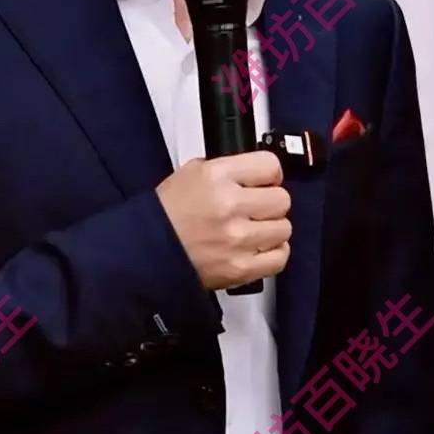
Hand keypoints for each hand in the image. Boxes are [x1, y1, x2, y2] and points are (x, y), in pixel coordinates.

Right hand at [155, 150, 291, 289]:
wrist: (149, 249)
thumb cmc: (169, 212)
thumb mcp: (192, 172)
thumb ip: (228, 168)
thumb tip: (256, 171)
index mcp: (218, 176)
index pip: (270, 166)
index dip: (269, 173)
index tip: (265, 180)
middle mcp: (230, 205)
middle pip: (281, 199)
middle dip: (270, 201)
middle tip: (256, 207)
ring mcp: (238, 239)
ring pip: (283, 228)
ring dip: (271, 228)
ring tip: (254, 229)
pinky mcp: (240, 267)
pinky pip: (279, 257)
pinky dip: (272, 252)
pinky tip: (258, 247)